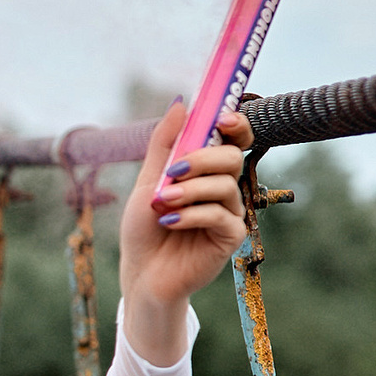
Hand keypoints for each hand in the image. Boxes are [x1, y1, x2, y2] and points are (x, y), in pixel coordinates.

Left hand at [117, 103, 251, 362]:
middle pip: (231, 158)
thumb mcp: (148, 181)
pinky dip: (192, 215)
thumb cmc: (144, 228)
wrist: (141, 272)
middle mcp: (224, 189)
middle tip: (171, 173)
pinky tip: (170, 222)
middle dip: (201, 160)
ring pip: (225, 186)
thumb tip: (181, 103)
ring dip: (189, 191)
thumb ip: (165, 145)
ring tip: (161, 203)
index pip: (234, 140)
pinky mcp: (231, 238)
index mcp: (207, 172)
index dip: (235, 125)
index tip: (221, 119)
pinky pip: (221, 216)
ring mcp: (230, 213)